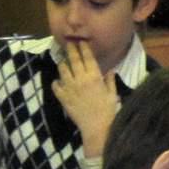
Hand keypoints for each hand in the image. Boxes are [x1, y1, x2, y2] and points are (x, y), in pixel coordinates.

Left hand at [51, 41, 117, 157]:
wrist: (96, 127)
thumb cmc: (108, 111)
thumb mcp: (112, 94)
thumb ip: (110, 81)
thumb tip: (110, 70)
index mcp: (95, 77)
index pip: (88, 57)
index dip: (83, 47)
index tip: (80, 41)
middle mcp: (81, 79)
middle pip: (74, 60)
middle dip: (71, 49)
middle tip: (68, 42)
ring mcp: (70, 88)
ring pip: (63, 70)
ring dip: (62, 64)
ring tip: (62, 61)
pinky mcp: (63, 97)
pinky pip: (56, 86)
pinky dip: (56, 82)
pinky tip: (58, 81)